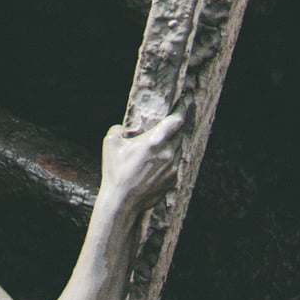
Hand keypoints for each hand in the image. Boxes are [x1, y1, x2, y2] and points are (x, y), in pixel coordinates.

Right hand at [98, 100, 180, 216]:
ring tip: (160, 145)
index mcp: (155, 141)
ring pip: (178, 149)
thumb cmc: (116, 172)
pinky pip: (175, 165)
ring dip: (172, 144)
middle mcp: (168, 153)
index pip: (177, 120)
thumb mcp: (111, 143)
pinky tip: (156, 164)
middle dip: (175, 128)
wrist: (122, 201)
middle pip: (179, 134)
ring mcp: (173, 168)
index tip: (188, 98)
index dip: (184, 107)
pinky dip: (169, 161)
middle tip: (169, 123)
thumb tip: (122, 128)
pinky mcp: (173, 180)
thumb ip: (118, 129)